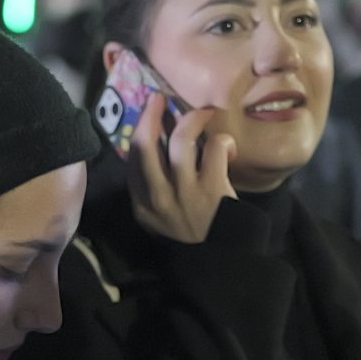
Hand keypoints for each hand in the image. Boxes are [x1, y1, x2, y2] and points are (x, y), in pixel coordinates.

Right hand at [124, 93, 237, 242]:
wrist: (219, 262)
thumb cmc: (191, 236)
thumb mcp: (159, 219)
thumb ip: (153, 190)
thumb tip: (157, 149)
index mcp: (142, 203)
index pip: (133, 158)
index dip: (139, 130)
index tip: (148, 115)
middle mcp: (158, 195)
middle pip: (144, 143)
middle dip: (151, 114)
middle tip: (160, 97)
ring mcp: (184, 191)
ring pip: (181, 139)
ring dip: (192, 118)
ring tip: (204, 112)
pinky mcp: (212, 188)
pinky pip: (215, 148)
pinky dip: (223, 141)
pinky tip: (228, 147)